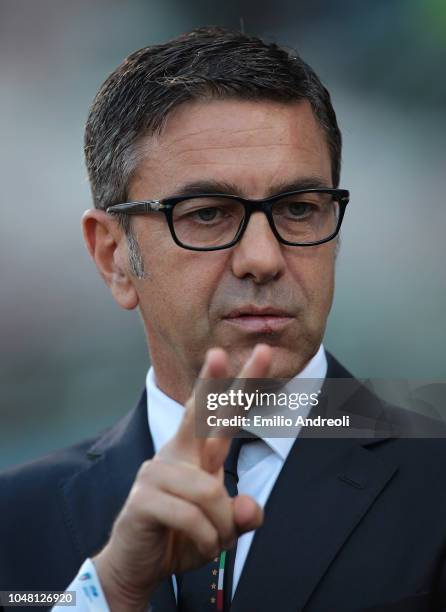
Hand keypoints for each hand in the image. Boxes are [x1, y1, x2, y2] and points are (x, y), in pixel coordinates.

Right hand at [92, 343, 271, 611]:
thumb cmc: (181, 537)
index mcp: (195, 454)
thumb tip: (251, 507)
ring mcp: (156, 472)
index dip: (234, 385)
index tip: (248, 355)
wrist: (138, 565)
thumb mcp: (221, 528)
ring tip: (212, 541)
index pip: (217, 414)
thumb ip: (241, 516)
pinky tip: (199, 548)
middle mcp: (176, 454)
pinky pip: (193, 516)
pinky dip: (206, 540)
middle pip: (200, 412)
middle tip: (228, 351)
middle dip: (216, 381)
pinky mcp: (143, 497)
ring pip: (211, 491)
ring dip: (221, 527)